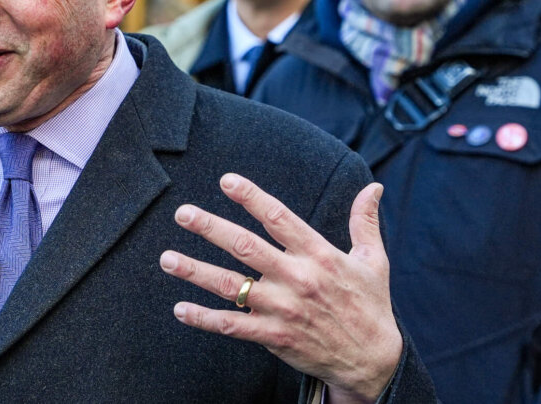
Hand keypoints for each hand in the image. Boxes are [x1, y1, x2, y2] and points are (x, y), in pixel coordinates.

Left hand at [159, 174, 400, 403]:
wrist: (374, 361)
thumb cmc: (370, 306)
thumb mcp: (373, 260)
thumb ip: (364, 222)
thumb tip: (372, 187)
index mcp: (318, 254)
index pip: (279, 218)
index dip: (252, 197)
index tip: (226, 180)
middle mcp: (297, 278)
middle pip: (245, 247)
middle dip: (210, 228)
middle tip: (182, 213)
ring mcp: (282, 309)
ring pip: (230, 286)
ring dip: (195, 271)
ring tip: (166, 259)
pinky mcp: (274, 336)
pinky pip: (232, 326)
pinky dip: (203, 318)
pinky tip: (180, 309)